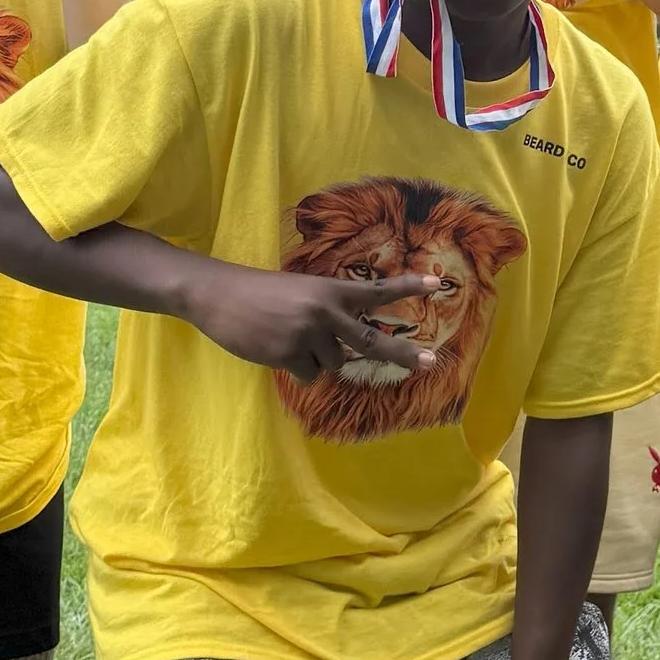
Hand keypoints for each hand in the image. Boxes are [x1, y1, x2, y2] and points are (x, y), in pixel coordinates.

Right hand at [181, 261, 439, 384]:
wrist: (219, 295)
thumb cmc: (260, 293)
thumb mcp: (301, 292)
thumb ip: (328, 313)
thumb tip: (347, 351)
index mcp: (331, 290)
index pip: (377, 290)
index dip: (409, 286)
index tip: (440, 284)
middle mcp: (326, 311)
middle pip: (372, 341)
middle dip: (403, 354)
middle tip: (431, 362)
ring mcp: (309, 334)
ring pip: (333, 364)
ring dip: (315, 358)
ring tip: (287, 337)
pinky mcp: (289, 354)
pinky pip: (308, 374)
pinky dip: (295, 368)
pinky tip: (275, 348)